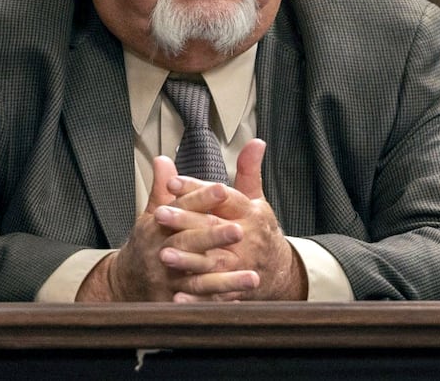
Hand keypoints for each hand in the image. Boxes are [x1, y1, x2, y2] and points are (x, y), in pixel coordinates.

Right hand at [76, 155, 248, 300]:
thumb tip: (163, 159)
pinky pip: (198, 302)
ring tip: (253, 277)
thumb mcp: (152, 214)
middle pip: (188, 241)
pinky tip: (238, 301)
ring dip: (226, 279)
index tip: (222, 189)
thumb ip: (163, 188)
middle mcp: (160, 250)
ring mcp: (166, 278)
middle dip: (214, 236)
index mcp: (157, 226)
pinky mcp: (172, 300)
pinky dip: (216, 302)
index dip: (202, 198)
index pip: (181, 208)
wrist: (125, 282)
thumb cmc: (146, 243)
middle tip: (239, 231)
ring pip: (198, 276)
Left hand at [158, 139, 307, 301]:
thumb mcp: (255, 199)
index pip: (223, 198)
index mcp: (251, 213)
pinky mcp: (236, 290)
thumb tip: (256, 141)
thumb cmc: (260, 230)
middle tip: (160, 214)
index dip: (198, 189)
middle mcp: (247, 239)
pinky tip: (177, 297)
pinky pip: (215, 295)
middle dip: (186, 221)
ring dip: (188, 261)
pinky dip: (197, 298)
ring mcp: (242, 266)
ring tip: (163, 256)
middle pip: (214, 228)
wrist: (279, 271)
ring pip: (213, 263)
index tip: (173, 182)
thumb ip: (249, 171)